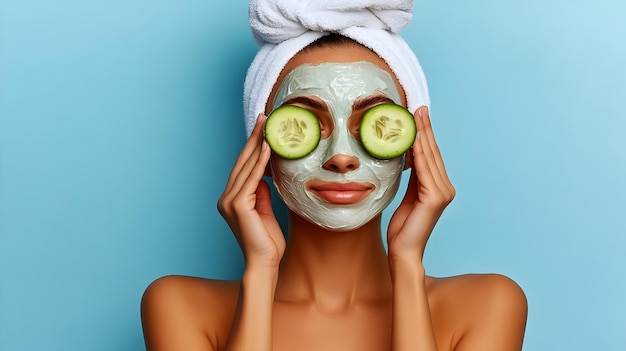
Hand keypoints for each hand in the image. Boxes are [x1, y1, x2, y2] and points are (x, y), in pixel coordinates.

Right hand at [217, 114, 285, 268]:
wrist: (264, 262)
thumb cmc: (267, 241)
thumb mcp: (265, 211)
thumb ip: (262, 193)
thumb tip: (264, 176)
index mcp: (231, 199)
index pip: (243, 168)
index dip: (252, 147)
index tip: (262, 128)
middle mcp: (226, 198)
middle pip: (241, 162)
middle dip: (253, 138)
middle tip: (263, 118)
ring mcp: (229, 202)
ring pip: (245, 167)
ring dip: (257, 144)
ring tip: (267, 126)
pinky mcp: (238, 206)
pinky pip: (252, 179)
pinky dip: (259, 162)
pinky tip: (267, 147)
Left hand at [387, 106, 454, 260]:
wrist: (403, 250)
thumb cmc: (403, 228)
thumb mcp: (407, 196)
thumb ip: (412, 178)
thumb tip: (407, 157)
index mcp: (439, 188)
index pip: (431, 156)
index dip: (425, 135)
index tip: (418, 116)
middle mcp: (445, 188)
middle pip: (432, 153)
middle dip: (425, 129)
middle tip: (418, 107)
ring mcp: (442, 193)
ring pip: (429, 158)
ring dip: (422, 135)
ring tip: (416, 116)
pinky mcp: (435, 198)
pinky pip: (424, 169)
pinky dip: (418, 152)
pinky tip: (412, 138)